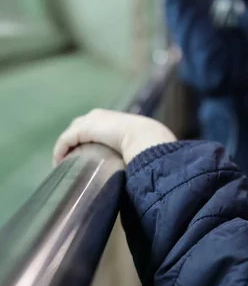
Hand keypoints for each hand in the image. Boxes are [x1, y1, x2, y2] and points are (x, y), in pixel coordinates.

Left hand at [53, 109, 176, 165]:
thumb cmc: (149, 144)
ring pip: (71, 134)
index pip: (97, 126)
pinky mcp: (82, 130)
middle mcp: (100, 116)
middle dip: (75, 142)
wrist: (146, 138)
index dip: (90, 140)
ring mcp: (90, 121)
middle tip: (76, 161)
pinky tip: (59, 163)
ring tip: (66, 164)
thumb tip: (139, 169)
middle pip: (80, 127)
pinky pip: (65, 141)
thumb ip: (137, 152)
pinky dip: (60, 151)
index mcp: (116, 119)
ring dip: (66, 148)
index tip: (89, 158)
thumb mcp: (142, 146)